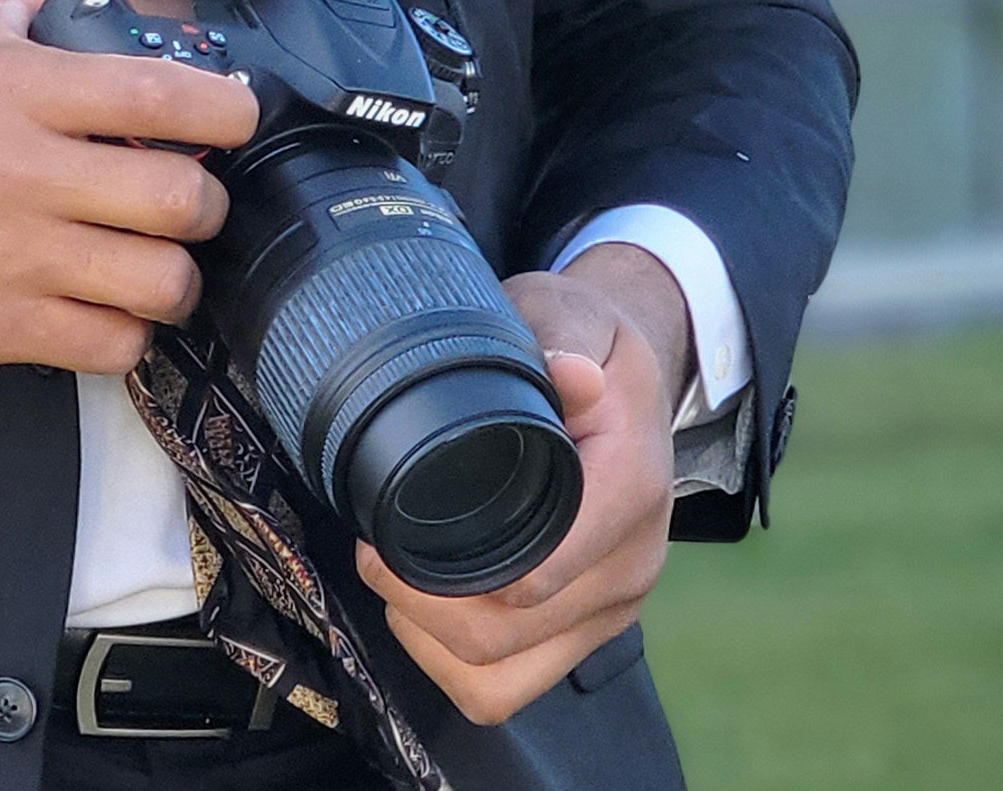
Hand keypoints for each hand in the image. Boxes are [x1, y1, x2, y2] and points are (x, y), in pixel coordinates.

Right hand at [0, 0, 256, 372]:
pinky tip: (107, 298)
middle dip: (207, 199)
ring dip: (176, 270)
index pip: (158, 98)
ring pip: (157, 283)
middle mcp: (14, 173)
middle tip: (189, 191)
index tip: (233, 113)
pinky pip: (112, 348)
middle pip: (175, 200)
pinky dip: (128, 328)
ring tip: (155, 250)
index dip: (226, 109)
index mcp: (14, 88)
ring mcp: (5, 260)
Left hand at [355, 244, 692, 726]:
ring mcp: (611, 606)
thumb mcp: (578, 315)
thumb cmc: (588, 343)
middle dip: (422, 604)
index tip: (387, 529)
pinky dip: (457, 665)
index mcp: (630, 490)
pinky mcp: (590, 628)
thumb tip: (571, 372)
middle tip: (372, 551)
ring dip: (433, 643)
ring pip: (505, 679)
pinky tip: (425, 611)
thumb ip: (567, 338)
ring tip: (393, 583)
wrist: (625, 374)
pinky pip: (512, 686)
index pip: (540, 572)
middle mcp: (629, 564)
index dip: (452, 571)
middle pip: (508, 634)